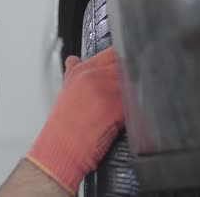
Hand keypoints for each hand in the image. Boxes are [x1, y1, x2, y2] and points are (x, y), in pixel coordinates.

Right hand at [26, 47, 123, 194]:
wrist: (61, 148)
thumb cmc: (62, 125)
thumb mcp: (64, 90)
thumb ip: (73, 71)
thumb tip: (74, 60)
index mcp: (82, 71)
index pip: (112, 53)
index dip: (122, 58)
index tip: (127, 64)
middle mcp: (94, 77)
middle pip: (125, 64)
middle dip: (131, 73)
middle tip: (132, 84)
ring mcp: (107, 91)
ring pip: (133, 80)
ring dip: (136, 88)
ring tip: (132, 99)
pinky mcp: (117, 108)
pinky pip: (136, 100)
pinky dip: (138, 105)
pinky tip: (134, 111)